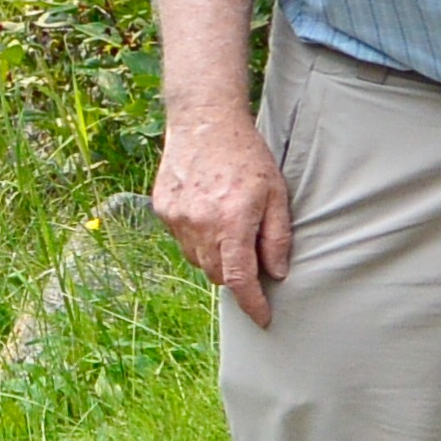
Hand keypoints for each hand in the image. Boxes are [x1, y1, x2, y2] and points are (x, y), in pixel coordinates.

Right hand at [152, 107, 294, 326]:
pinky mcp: (163, 209)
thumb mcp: (276, 194)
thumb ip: (277, 237)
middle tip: (250, 256)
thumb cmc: (247, 155)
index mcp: (232, 221)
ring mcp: (177, 217)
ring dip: (215, 257)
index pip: (240, 279)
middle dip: (236, 276)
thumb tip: (277, 273)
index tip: (263, 318)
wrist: (204, 121)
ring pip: (198, 260)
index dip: (252, 303)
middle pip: (217, 274)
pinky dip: (197, 238)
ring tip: (228, 227)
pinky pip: (182, 240)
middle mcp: (200, 224)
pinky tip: (207, 213)